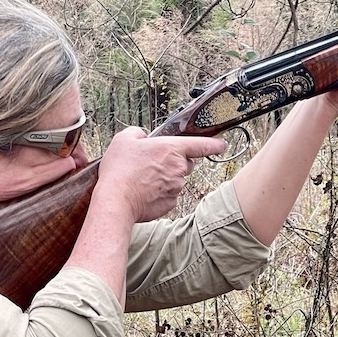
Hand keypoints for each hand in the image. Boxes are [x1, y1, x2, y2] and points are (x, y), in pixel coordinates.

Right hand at [95, 127, 226, 222]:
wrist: (115, 200)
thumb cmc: (119, 170)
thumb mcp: (124, 140)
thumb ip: (138, 133)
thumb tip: (143, 137)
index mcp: (171, 149)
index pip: (201, 144)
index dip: (214, 144)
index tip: (222, 144)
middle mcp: (179, 168)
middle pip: (185, 163)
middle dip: (173, 163)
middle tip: (151, 164)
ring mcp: (176, 187)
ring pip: (176, 180)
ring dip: (165, 179)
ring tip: (142, 179)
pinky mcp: (171, 203)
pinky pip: (169, 195)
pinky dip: (159, 193)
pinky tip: (144, 192)